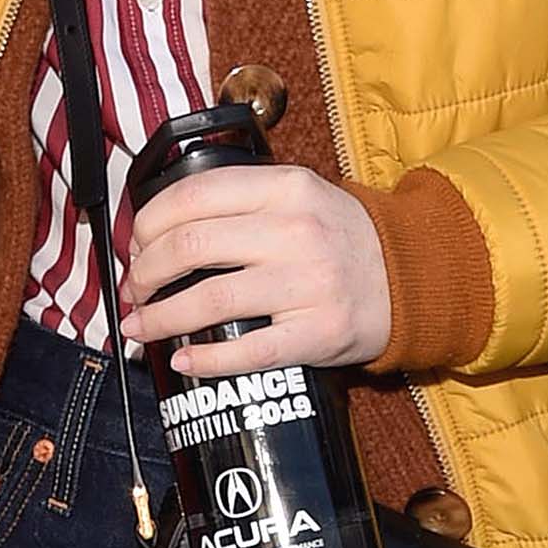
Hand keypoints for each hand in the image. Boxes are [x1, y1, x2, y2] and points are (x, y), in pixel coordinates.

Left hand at [118, 163, 391, 373]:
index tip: (135, 244)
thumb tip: (162, 224)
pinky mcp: (317, 333)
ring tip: (141, 327)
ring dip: (160, 317)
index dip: (148, 224)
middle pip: (189, 247)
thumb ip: (242, 198)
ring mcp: (307, 284)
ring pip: (208, 300)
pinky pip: (247, 351)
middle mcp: (294, 231)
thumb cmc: (340, 237)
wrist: (412, 277)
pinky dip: (205, 359)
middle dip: (146, 272)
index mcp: (284, 188)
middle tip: (135, 288)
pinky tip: (183, 359)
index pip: (191, 196)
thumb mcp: (298, 194)